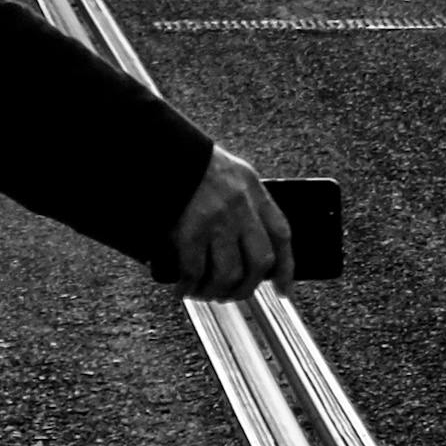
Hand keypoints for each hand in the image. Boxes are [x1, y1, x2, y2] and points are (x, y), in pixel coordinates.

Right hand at [164, 145, 292, 296]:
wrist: (159, 152)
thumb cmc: (191, 164)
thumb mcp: (229, 174)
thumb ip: (244, 203)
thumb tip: (247, 245)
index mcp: (253, 189)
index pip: (281, 234)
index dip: (285, 267)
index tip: (283, 288)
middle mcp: (240, 206)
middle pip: (259, 262)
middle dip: (247, 286)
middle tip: (233, 293)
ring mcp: (216, 220)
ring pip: (229, 273)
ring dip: (217, 291)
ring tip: (206, 293)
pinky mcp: (190, 231)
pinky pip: (195, 271)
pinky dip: (189, 286)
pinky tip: (183, 289)